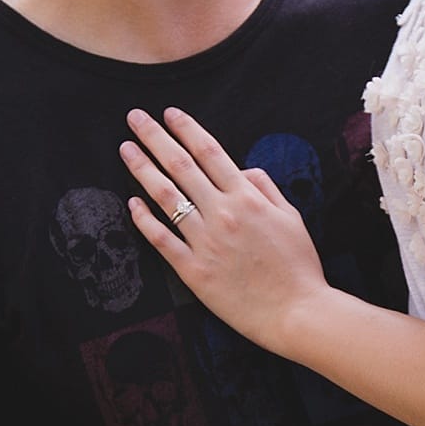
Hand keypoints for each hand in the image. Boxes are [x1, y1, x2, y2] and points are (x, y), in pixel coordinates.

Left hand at [121, 107, 328, 351]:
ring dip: (142, 169)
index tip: (170, 113)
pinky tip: (132, 203)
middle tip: (135, 118)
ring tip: (126, 150)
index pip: (210, 152)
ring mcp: (205, 242)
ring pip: (166, 197)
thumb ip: (265, 188)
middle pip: (181, 166)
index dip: (187, 129)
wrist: (297, 312)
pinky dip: (144, 219)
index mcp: (247, 198)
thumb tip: (241, 171)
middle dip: (155, 138)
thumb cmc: (298, 266)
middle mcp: (222, 214)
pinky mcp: (193, 271)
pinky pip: (162, 240)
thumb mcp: (291, 217)